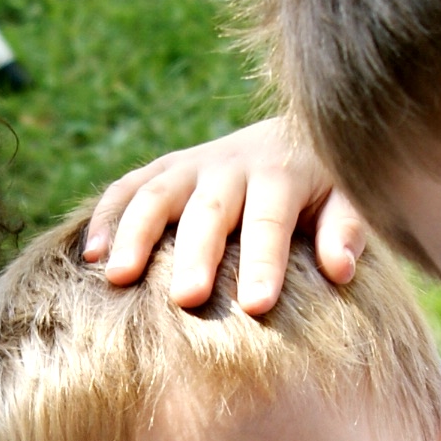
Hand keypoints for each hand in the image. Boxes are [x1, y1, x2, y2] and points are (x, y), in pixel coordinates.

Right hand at [84, 118, 370, 313]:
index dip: (264, 263)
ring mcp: (191, 165)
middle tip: (186, 299)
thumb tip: (340, 269)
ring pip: (156, 194)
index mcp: (282, 174)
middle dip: (195, 255)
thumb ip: (346, 229)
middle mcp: (231, 165)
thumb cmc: (325, 187)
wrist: (296, 132)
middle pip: (209, 211)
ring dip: (134, 235)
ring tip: (118, 279)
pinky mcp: (164, 170)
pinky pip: (127, 188)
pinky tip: (91, 257)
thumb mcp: (348, 198)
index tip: (257, 307)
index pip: (270, 221)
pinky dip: (106, 218)